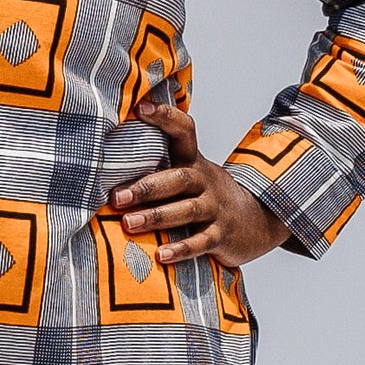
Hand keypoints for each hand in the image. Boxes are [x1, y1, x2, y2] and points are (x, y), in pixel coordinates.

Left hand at [111, 93, 287, 267]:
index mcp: (194, 163)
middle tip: (117, 197)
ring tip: (129, 223)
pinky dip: (181, 249)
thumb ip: (160, 167)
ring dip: (156, 217)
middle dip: (146, 187)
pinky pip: (201, 242)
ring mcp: (215, 209)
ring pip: (187, 210)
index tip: (141, 108)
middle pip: (179, 178)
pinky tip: (161, 256)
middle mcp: (205, 182)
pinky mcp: (221, 236)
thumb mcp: (191, 175)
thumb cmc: (207, 197)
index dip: (165, 118)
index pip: (184, 132)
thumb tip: (107, 159)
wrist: (257, 222)